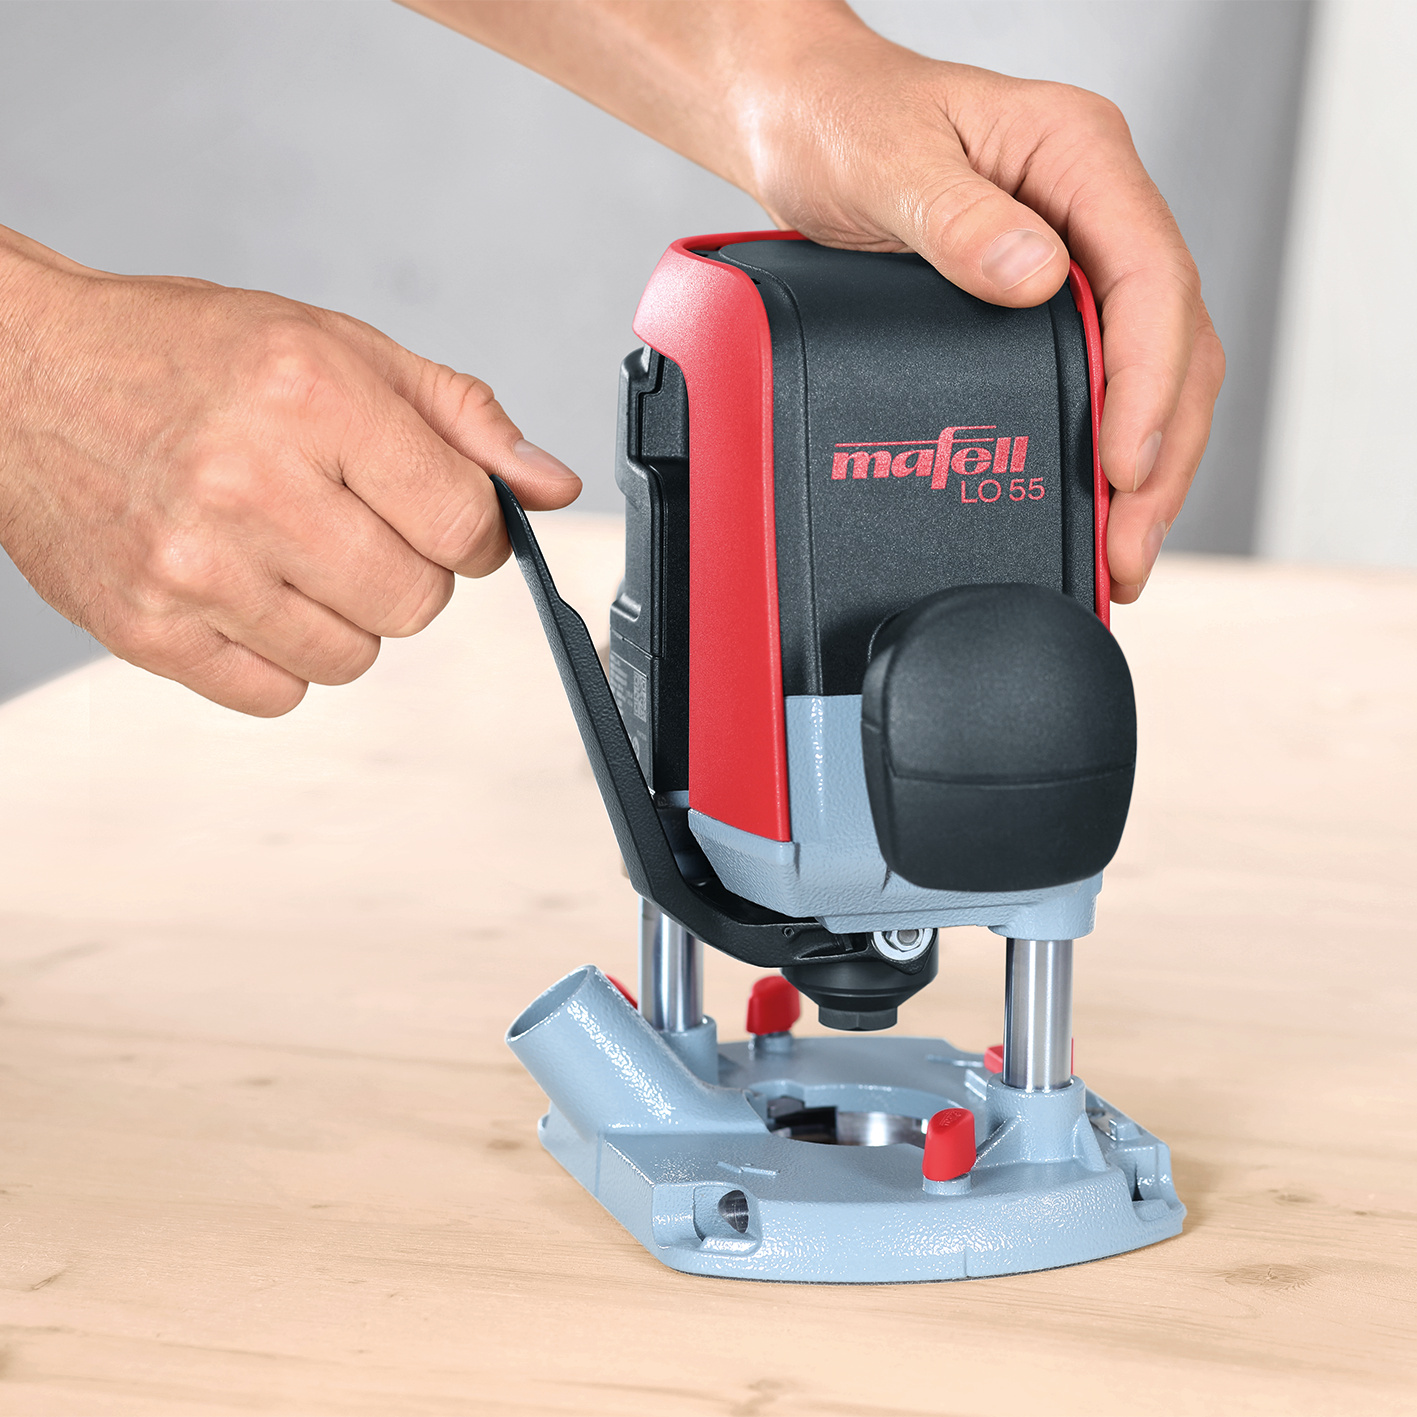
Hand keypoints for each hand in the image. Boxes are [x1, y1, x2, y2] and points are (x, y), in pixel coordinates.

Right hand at [0, 226, 579, 714]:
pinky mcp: (148, 630)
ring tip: (289, 550)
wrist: (20, 376)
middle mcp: (248, 483)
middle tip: (351, 523)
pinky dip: (282, 654)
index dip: (473, 531)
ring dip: (346, 615)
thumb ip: (461, 418)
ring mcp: (192, 567)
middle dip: (409, 571)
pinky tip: (247, 588)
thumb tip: (551, 487)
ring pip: (355, 657)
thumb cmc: (182, 356)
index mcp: (309, 397)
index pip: (464, 523)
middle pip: (417, 603)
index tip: (442, 518)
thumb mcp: (338, 347)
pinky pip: (279, 694)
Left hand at [734, 20, 1224, 602]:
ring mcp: (1074, 252)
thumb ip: (958, 220)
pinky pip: (1101, 369)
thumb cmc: (841, 124)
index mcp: (1078, 154)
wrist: (799, 122)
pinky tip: (1095, 497)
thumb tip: (1036, 278)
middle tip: (1129, 547)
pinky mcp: (1044, 296)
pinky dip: (1106, 438)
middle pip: (1173, 336)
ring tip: (1122, 548)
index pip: (1152, 275)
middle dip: (1161, 450)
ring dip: (1146, 460)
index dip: (1150, 382)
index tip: (1125, 467)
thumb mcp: (887, 165)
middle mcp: (1092, 206)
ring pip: (1151, 365)